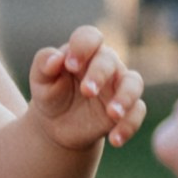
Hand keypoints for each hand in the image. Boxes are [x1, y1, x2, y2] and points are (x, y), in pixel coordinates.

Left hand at [29, 26, 145, 153]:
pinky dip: (129, 125)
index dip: (83, 47)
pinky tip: (115, 140)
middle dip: (100, 74)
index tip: (69, 65)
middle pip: (110, 60)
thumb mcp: (40, 80)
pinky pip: (137, 112)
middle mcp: (106, 65)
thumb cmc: (51, 94)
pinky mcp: (127, 109)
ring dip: (125, 97)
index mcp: (84, 52)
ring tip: (112, 114)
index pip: (90, 37)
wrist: (57, 126)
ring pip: (134, 83)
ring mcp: (119, 86)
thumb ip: (43, 64)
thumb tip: (56, 59)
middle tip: (86, 91)